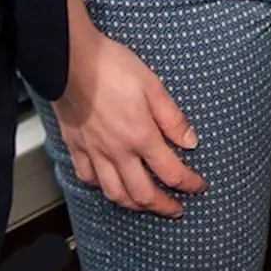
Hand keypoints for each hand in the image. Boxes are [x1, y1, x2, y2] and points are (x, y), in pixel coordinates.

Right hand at [57, 0, 204, 216]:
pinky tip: (110, 184)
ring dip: (134, 204)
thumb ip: (173, 118)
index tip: (199, 186)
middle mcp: (117, 151)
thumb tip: (190, 142)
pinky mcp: (76, 147)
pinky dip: (102, 187)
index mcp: (140, 136)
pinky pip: (88, 178)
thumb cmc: (111, 67)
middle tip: (176, 208)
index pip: (171, 172)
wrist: (71, 61)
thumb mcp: (153, 86)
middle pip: (143, 193)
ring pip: (114, 193)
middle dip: (163, 206)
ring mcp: (94, 152)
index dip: (189, 184)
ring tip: (146, 204)